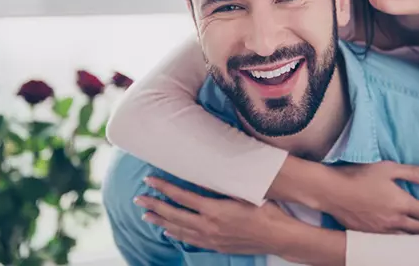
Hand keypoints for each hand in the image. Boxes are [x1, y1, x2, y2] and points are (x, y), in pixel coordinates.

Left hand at [135, 176, 294, 255]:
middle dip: (155, 205)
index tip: (150, 180)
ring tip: (146, 215)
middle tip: (139, 198)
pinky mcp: (217, 246)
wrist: (279, 236)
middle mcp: (209, 226)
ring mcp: (212, 239)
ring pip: (179, 230)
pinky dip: (176, 234)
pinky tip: (169, 231)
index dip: (164, 188)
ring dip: (161, 221)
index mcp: (215, 210)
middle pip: (174, 215)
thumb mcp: (245, 192)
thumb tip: (203, 172)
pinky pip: (190, 240)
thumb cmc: (265, 210)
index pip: (182, 197)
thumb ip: (222, 184)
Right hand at [322, 161, 418, 233]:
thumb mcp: (388, 168)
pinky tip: (404, 240)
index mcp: (401, 204)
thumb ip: (414, 173)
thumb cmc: (360, 176)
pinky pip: (392, 242)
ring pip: (407, 240)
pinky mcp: (370, 235)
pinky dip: (403, 242)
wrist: (332, 191)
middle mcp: (395, 221)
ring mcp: (382, 231)